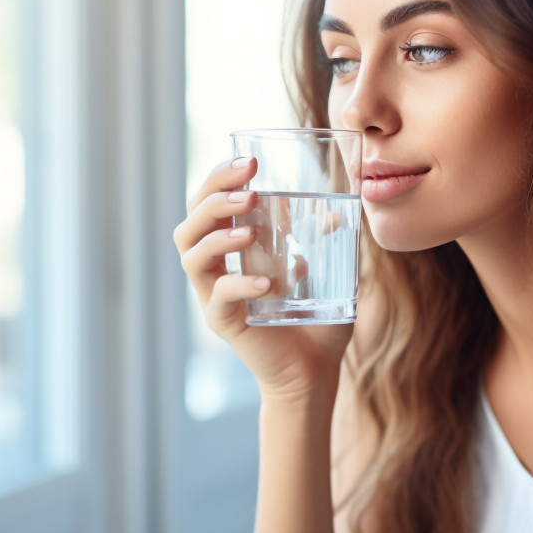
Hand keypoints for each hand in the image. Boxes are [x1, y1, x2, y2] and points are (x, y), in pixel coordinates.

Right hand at [173, 156, 355, 399]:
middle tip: (250, 188)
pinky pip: (218, 298)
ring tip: (251, 230)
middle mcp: (216, 268)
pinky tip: (266, 284)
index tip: (251, 161)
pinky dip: (239, 284)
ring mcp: (214, 296)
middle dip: (214, 196)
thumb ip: (328, 239)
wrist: (315, 371)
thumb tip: (342, 207)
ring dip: (218, 235)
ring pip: (191, 255)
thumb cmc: (317, 320)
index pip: (208, 203)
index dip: (220, 178)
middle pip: (190, 222)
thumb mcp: (328, 271)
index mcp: (231, 248)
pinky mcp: (223, 323)